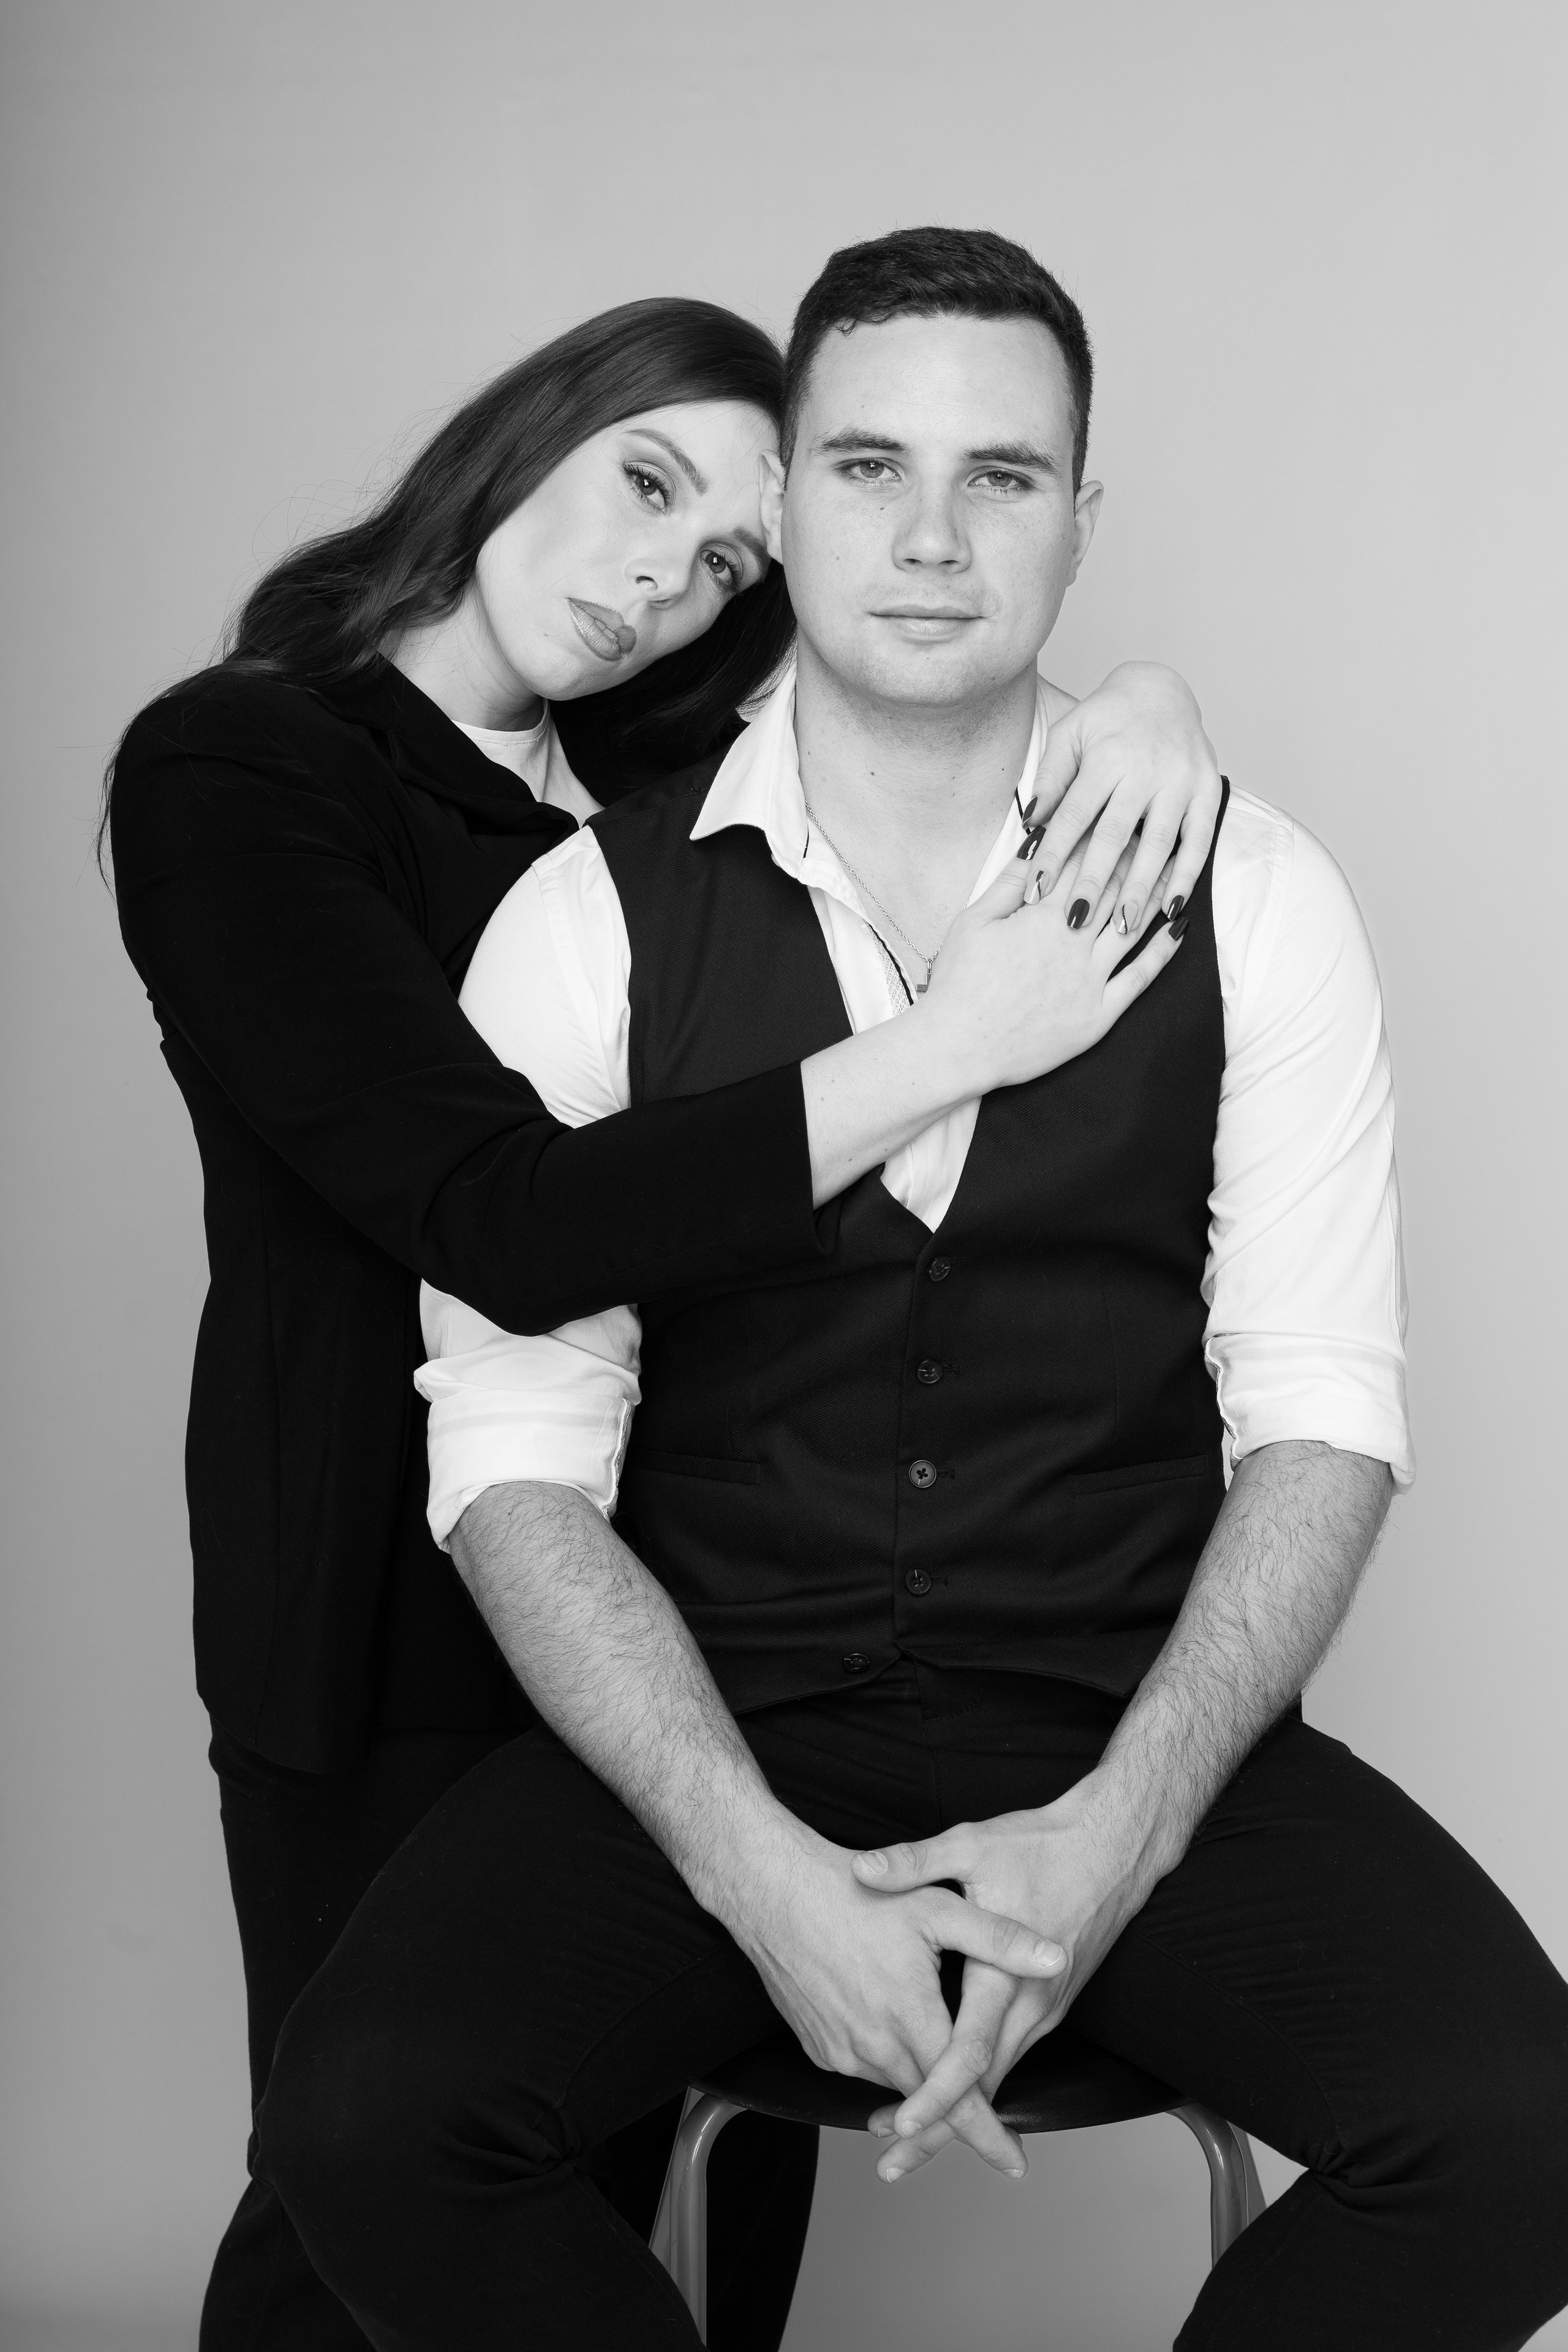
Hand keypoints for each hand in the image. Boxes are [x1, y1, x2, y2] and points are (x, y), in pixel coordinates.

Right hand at [727, 1819, 1066, 2178]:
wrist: (773, 1892)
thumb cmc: (856, 1894)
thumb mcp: (938, 1907)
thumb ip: (1000, 1938)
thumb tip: (1056, 1959)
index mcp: (911, 2020)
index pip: (959, 2100)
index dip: (990, 2136)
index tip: (1016, 2164)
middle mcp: (873, 2048)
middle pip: (927, 2103)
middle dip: (957, 2115)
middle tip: (992, 2129)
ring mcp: (841, 2053)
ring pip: (896, 2083)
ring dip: (919, 2079)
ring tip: (934, 2044)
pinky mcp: (818, 2049)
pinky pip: (864, 2067)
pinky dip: (885, 2058)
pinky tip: (890, 2021)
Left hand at [848, 1777, 1157, 2180]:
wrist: (1116, 1847)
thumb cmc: (1045, 1845)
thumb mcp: (973, 1845)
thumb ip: (915, 1863)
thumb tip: (862, 1870)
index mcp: (1009, 1972)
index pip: (970, 2051)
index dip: (934, 2093)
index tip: (899, 2123)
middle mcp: (1033, 2004)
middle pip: (984, 2085)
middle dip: (939, 2127)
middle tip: (890, 2162)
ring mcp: (1046, 2009)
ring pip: (998, 2076)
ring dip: (957, 2110)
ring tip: (906, 2137)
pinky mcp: (1050, 2004)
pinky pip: (1010, 2055)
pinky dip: (977, 2082)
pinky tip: (948, 2088)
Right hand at [919, 829, 1183, 1096]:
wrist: (959, 1047)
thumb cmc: (959, 984)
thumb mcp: (973, 922)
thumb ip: (1009, 883)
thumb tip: (1036, 845)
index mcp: (1042, 918)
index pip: (1081, 865)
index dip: (1101, 836)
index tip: (1115, 814)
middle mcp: (1073, 944)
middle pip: (1113, 890)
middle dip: (1133, 857)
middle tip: (1150, 831)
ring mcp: (1090, 980)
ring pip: (1132, 927)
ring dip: (1154, 895)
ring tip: (1171, 868)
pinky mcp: (1098, 1015)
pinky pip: (1140, 978)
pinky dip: (1162, 952)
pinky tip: (1177, 929)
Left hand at [1029, 662, 1221, 931]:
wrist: (1162, 690)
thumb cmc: (1107, 719)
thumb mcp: (1070, 734)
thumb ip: (1051, 778)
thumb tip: (1030, 823)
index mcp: (1108, 757)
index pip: (1074, 815)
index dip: (1053, 855)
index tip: (1034, 891)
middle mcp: (1147, 771)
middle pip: (1115, 836)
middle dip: (1093, 882)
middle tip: (1075, 923)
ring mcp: (1182, 782)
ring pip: (1159, 844)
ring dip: (1141, 889)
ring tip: (1122, 927)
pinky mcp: (1208, 792)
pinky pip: (1199, 841)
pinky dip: (1186, 876)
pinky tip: (1171, 907)